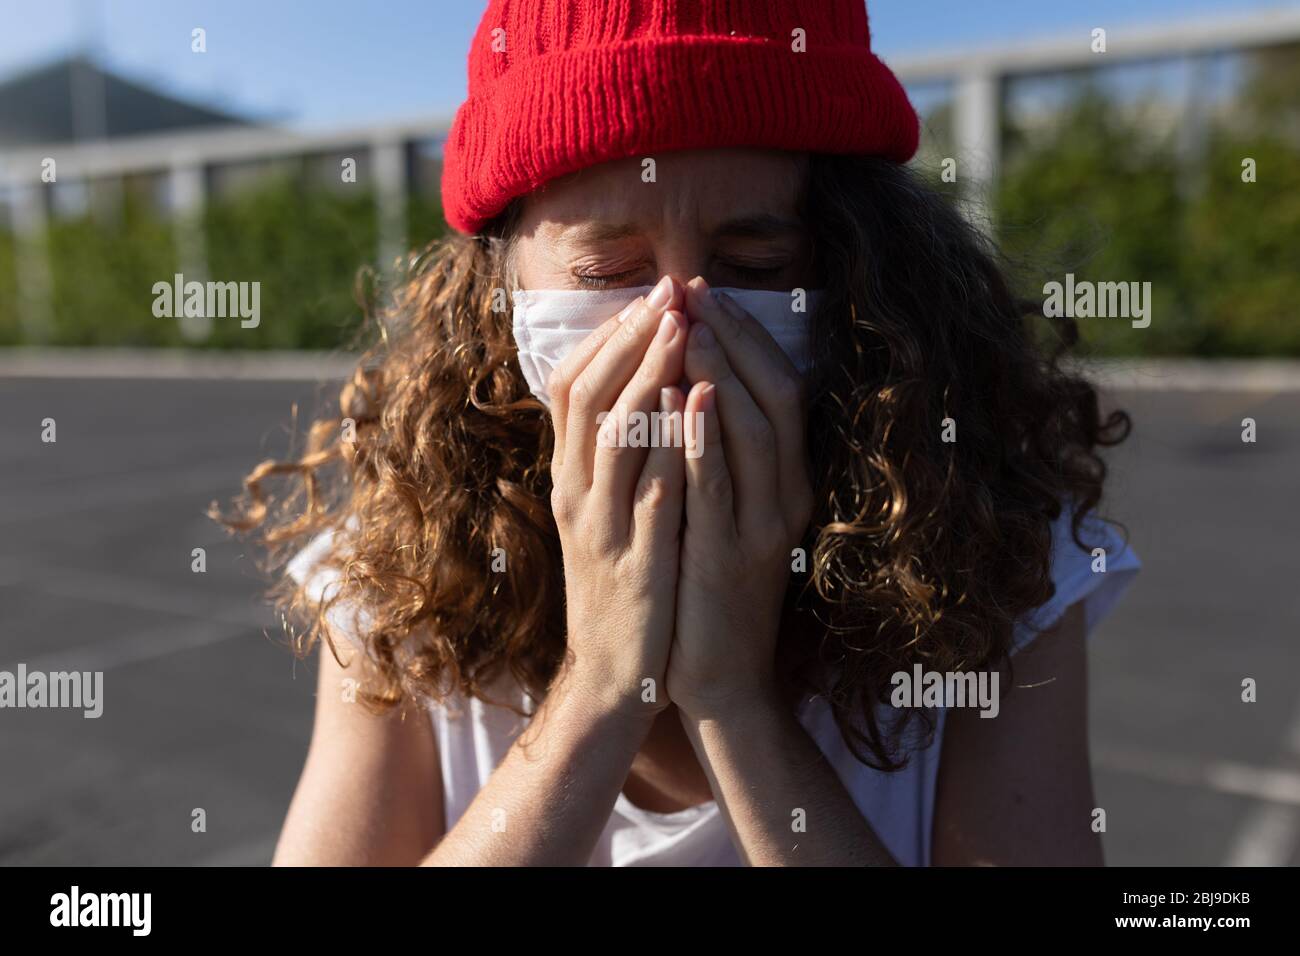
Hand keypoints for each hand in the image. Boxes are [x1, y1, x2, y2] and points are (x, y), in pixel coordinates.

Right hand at [546, 275, 690, 720]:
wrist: (614, 672)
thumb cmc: (621, 581)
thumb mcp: (604, 511)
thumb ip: (612, 454)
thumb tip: (639, 384)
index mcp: (569, 476)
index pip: (571, 385)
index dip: (610, 335)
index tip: (652, 294)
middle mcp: (576, 492)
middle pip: (589, 395)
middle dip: (631, 338)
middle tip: (670, 292)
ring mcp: (601, 526)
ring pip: (613, 434)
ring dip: (647, 375)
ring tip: (682, 327)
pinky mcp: (636, 561)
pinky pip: (649, 492)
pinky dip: (669, 445)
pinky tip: (694, 408)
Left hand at [664, 278, 814, 720]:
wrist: (718, 672)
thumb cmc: (711, 583)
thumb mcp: (725, 509)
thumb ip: (720, 452)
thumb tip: (692, 379)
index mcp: (787, 479)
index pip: (781, 385)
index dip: (745, 334)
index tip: (703, 292)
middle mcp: (786, 494)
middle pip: (776, 394)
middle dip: (734, 337)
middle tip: (692, 290)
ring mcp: (763, 526)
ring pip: (755, 431)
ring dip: (722, 372)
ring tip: (689, 326)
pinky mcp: (730, 556)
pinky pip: (719, 487)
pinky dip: (703, 438)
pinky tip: (683, 399)